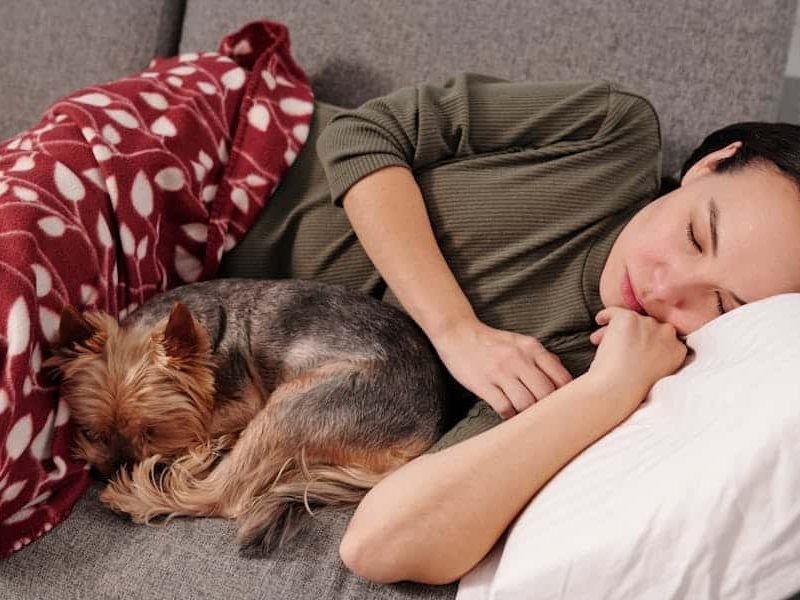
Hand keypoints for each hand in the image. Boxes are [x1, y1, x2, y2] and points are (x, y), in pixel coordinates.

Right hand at [431, 318, 572, 418]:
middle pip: (545, 393)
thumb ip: (542, 358)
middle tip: (546, 415)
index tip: (563, 404)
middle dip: (548, 408)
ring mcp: (499, 372)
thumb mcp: (520, 342)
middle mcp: (518, 359)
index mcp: (532, 348)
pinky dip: (510, 416)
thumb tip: (563, 376)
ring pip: (526, 403)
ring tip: (527, 417)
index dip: (567, 396)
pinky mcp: (483, 384)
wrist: (458, 334)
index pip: (561, 377)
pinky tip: (510, 415)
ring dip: (528, 414)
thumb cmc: (492, 342)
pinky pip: (504, 408)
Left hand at [588, 307, 686, 420]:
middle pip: (648, 326)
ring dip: (616, 330)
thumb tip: (640, 344)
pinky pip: (614, 312)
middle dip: (633, 335)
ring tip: (600, 342)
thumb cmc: (632, 388)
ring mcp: (649, 324)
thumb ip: (656, 356)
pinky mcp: (629, 318)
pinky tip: (599, 320)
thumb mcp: (657, 373)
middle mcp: (668, 334)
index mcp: (678, 350)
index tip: (634, 350)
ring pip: (631, 320)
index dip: (647, 342)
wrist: (618, 389)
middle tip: (617, 347)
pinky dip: (605, 316)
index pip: (664, 337)